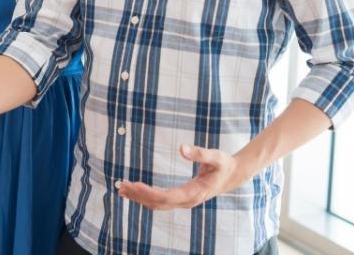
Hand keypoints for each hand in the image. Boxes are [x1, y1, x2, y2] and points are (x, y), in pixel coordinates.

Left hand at [118, 144, 243, 210]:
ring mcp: (184, 201)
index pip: (167, 196)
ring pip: (158, 204)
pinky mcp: (181, 198)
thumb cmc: (224, 164)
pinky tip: (134, 191)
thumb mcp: (216, 156)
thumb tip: (181, 148)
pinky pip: (161, 201)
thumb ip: (200, 153)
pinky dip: (146, 197)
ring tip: (121, 189)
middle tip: (121, 186)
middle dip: (139, 195)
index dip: (149, 193)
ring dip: (140, 198)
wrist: (232, 175)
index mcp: (195, 192)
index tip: (134, 184)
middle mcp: (188, 200)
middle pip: (159, 203)